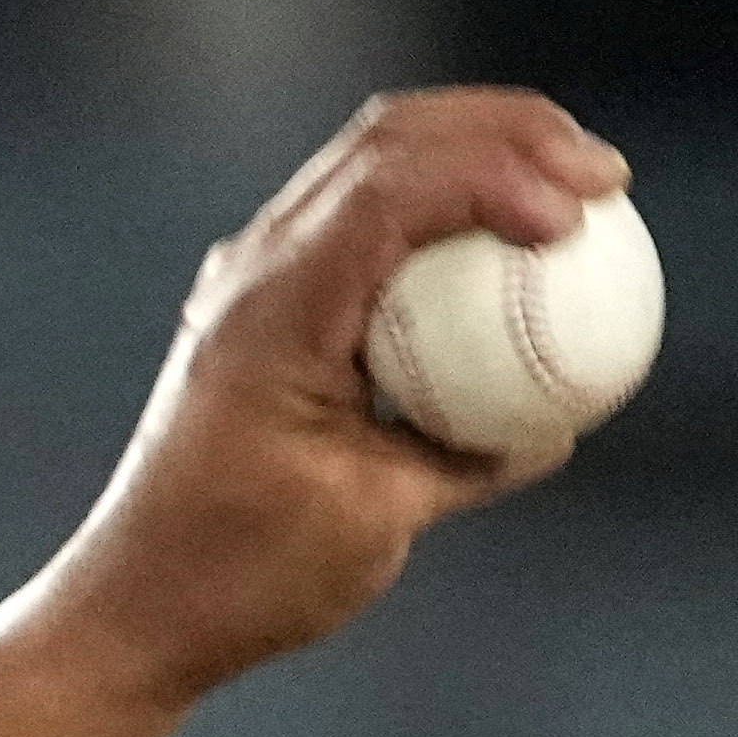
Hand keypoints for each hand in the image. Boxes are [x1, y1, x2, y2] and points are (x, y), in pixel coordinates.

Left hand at [35, 87, 627, 713]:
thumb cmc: (244, 576)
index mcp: (274, 314)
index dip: (497, 173)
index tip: (578, 214)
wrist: (134, 606)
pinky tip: (510, 244)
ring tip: (573, 184)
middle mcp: (254, 275)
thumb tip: (554, 424)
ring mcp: (251, 281)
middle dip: (508, 130)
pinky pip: (364, 224)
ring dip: (478, 152)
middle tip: (603, 175)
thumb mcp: (374, 520)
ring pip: (374, 163)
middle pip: (388, 141)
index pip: (392, 192)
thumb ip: (466, 459)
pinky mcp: (265, 306)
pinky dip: (443, 209)